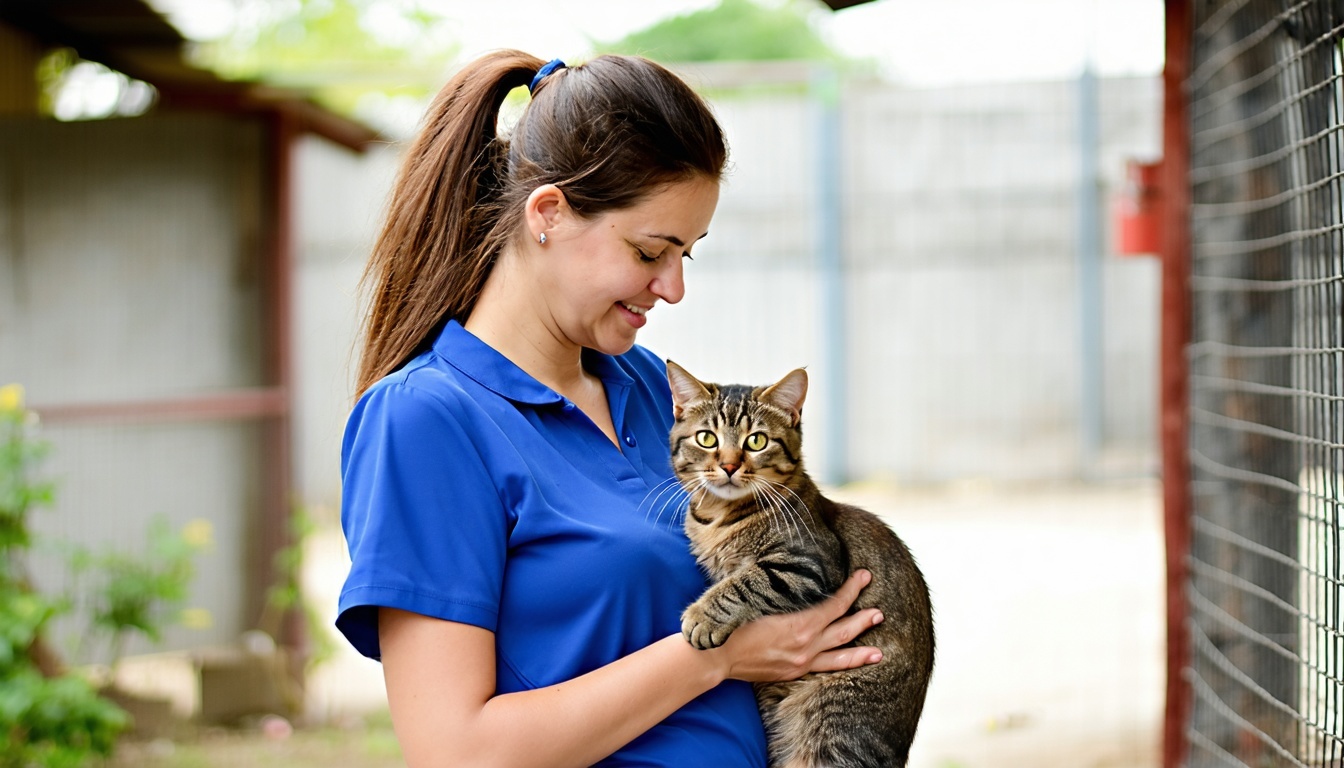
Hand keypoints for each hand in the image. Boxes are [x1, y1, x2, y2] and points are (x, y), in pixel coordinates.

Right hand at [707, 569, 884, 682]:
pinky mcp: (793, 673)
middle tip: (880, 612)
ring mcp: (801, 662)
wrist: (719, 657)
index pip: (835, 605)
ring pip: (839, 657)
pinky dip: (838, 666)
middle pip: (844, 630)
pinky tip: (847, 666)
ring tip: (879, 652)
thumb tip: (795, 574)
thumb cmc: (735, 623)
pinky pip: (823, 669)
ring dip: (860, 652)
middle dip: (863, 619)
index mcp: (800, 624)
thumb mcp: (759, 598)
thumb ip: (781, 590)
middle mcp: (806, 645)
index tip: (864, 577)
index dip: (852, 590)